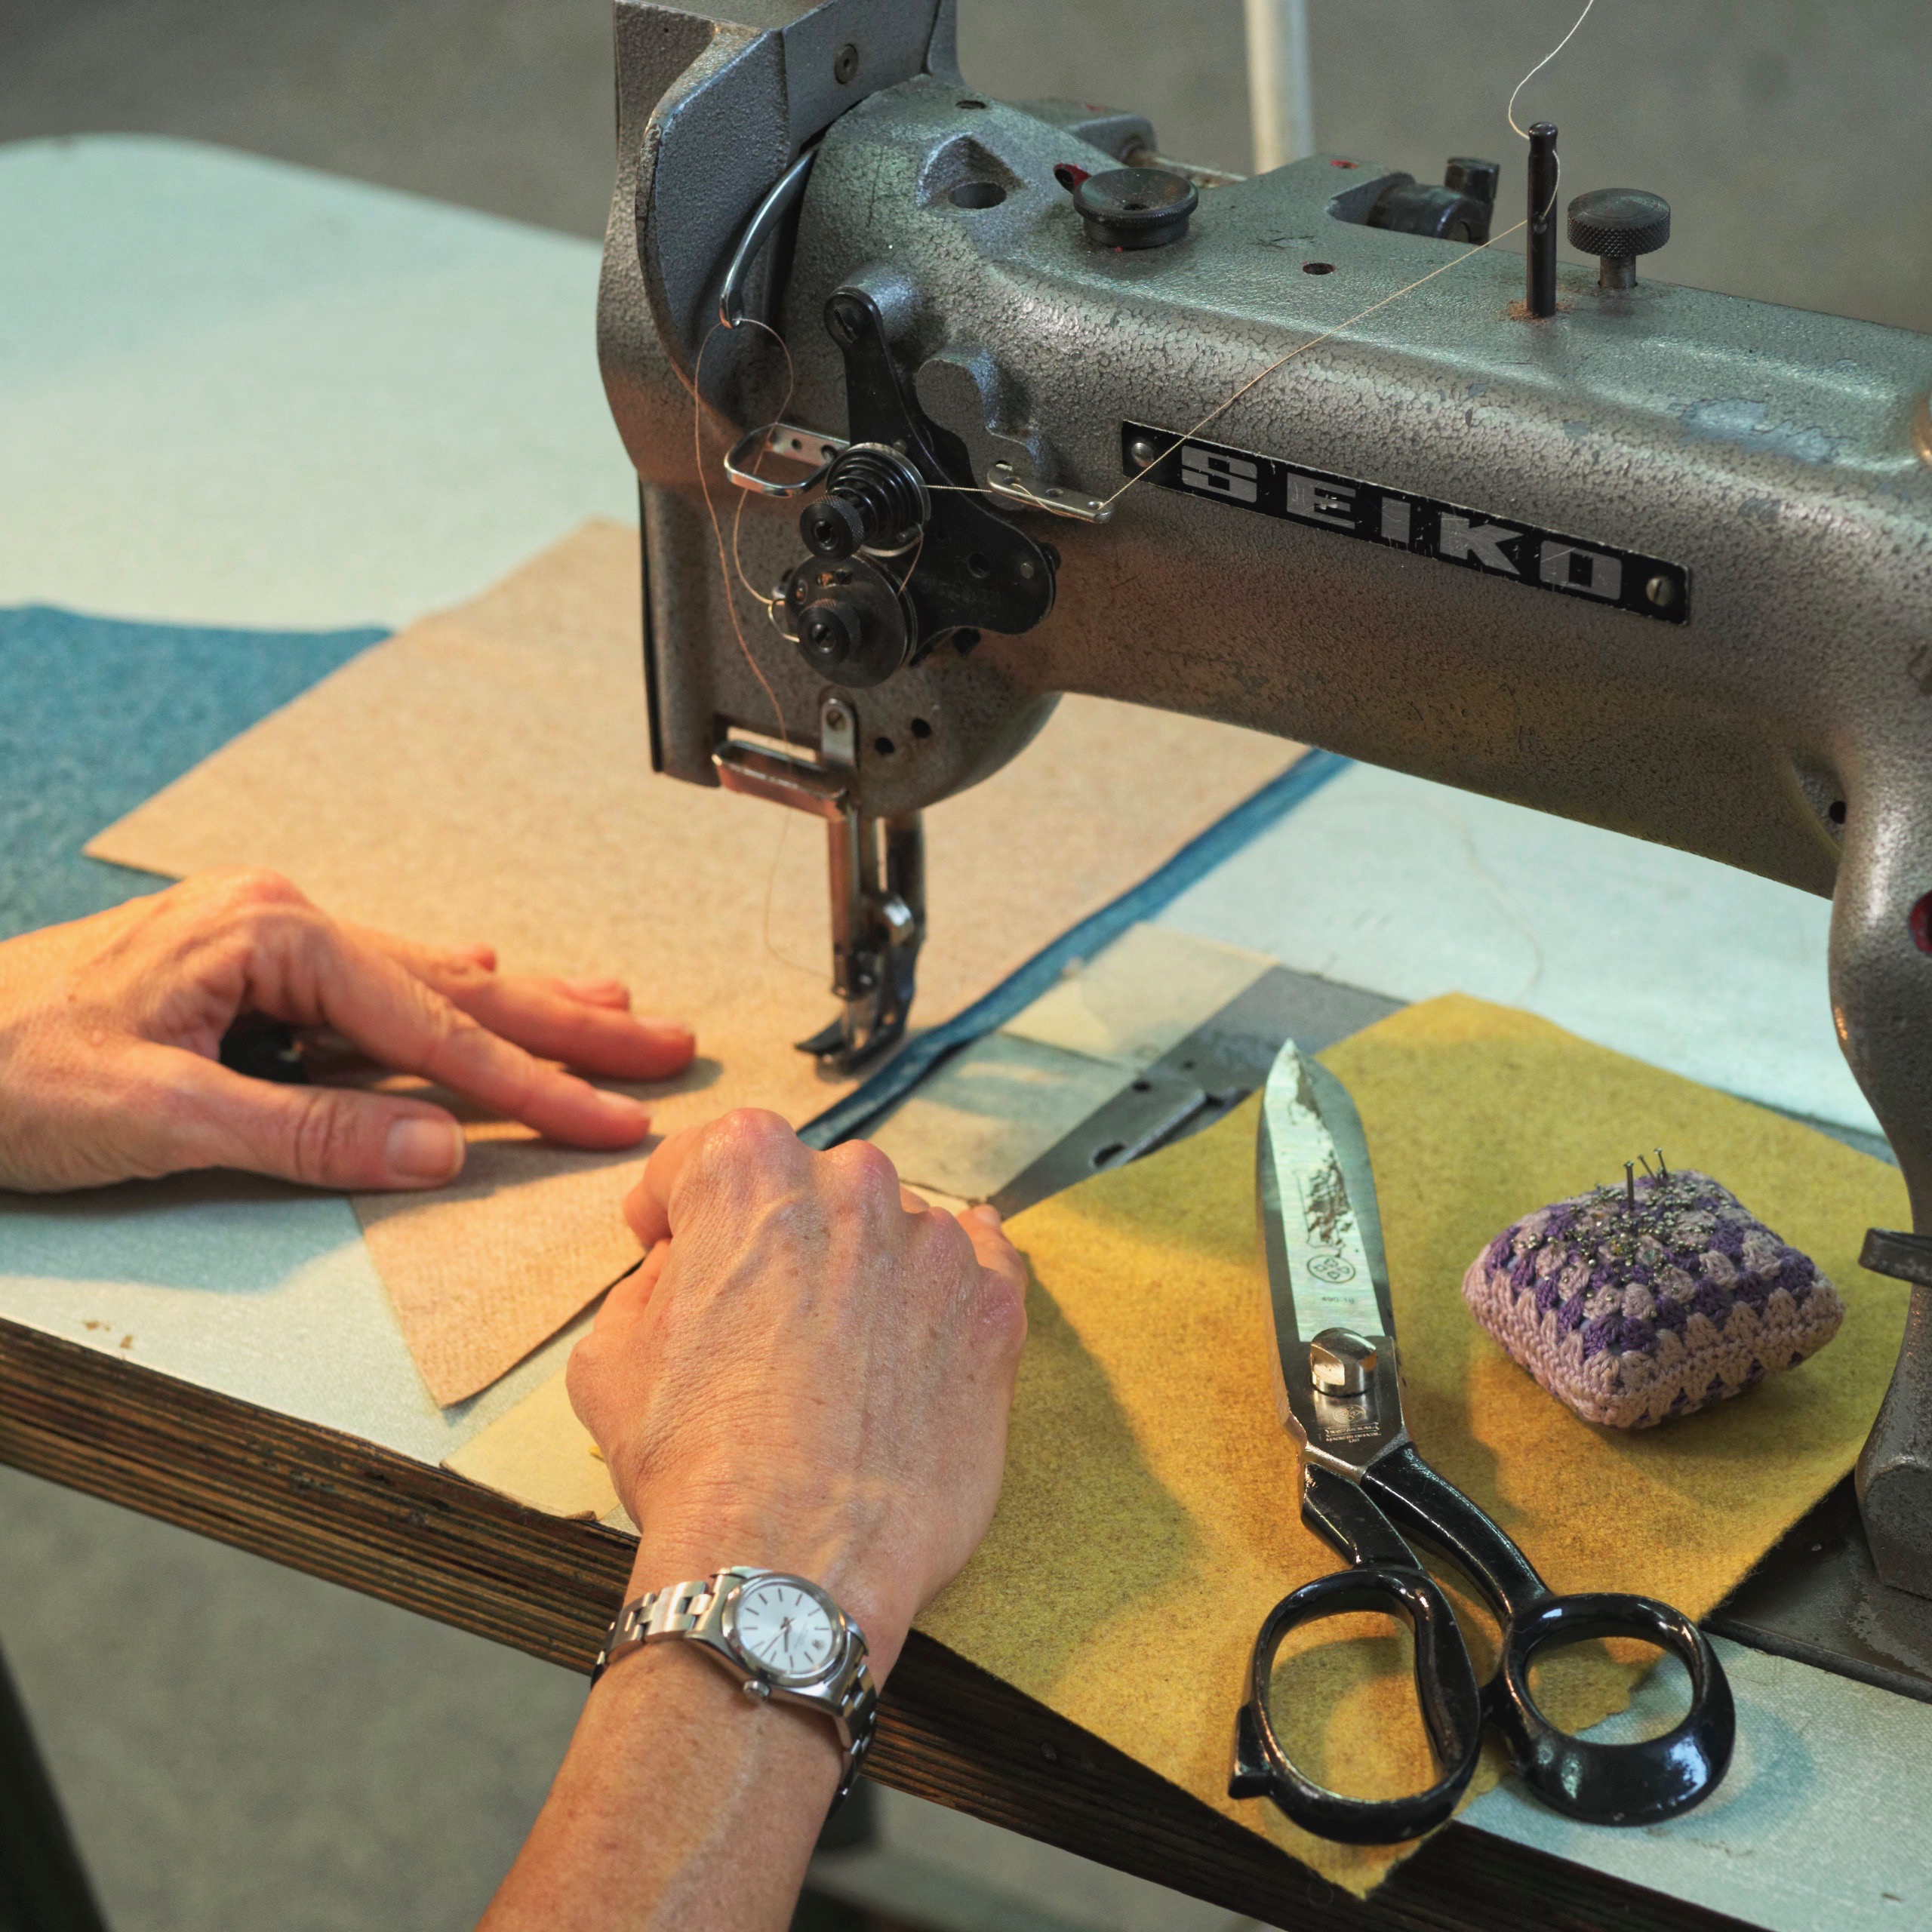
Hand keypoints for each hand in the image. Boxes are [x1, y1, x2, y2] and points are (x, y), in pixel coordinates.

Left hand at [0, 868, 694, 1192]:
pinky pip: (381, 987)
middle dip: (570, 1024)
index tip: (616, 1120)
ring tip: (614, 1006)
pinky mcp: (251, 973)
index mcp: (273, 934)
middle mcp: (282, 921)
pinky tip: (493, 978)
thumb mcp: (156, 1113)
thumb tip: (438, 1150)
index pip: (436, 1029)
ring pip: (430, 979)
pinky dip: (452, 998)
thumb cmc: (1, 1068)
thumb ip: (309, 1131)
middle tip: (665, 1044)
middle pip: (460, 985)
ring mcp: (268, 940)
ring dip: (526, 1004)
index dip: (536, 1086)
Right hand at [567, 1110, 1027, 1678]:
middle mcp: (851, 1184)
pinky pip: (981, 1264)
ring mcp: (934, 1243)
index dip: (675, 1211)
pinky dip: (951, 1285)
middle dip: (776, 1242)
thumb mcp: (609, 1358)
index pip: (702, 1162)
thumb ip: (648, 1283)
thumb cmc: (698, 1464)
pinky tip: (925, 1320)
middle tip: (756, 1321)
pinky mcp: (994, 1307)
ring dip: (861, 1272)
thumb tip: (681, 1272)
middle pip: (804, 1193)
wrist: (789, 1568)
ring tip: (837, 1363)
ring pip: (889, 1232)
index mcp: (747, 1171)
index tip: (673, 1245)